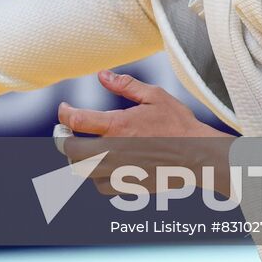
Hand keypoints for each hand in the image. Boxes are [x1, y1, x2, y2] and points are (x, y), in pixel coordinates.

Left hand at [57, 71, 232, 194]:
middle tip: (64, 133)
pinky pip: (100, 186)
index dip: (63, 114)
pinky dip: (95, 176)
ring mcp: (120, 171)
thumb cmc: (179, 124)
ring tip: (82, 148)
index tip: (63, 110)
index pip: (76, 121)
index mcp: (119, 126)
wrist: (199, 156)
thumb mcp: (155, 96)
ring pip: (82, 171)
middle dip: (62, 140)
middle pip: (71, 150)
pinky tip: (101, 165)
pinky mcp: (128, 186)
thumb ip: (126, 85)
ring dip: (78, 159)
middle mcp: (115, 151)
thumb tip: (102, 75)